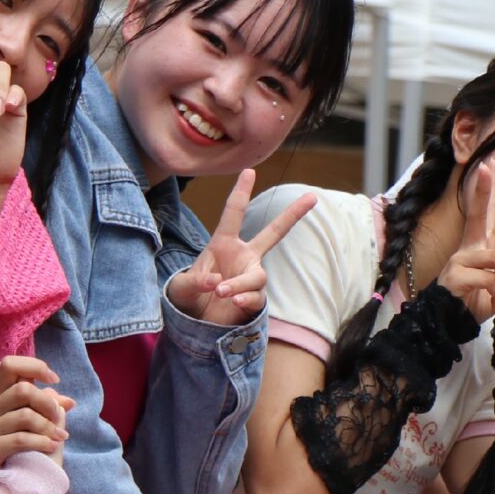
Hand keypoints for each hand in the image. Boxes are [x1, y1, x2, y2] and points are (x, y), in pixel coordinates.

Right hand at [0, 355, 74, 485]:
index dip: (36, 367)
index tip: (54, 380)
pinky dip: (43, 442)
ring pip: (25, 416)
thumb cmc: (7, 440)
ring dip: (49, 426)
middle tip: (57, 416)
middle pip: (23, 390)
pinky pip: (21, 440)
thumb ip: (44, 406)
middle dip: (47, 403)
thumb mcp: (26, 418)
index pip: (10, 365)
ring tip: (59, 436)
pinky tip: (52, 446)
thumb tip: (69, 402)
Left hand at [166, 170, 318, 327]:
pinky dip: (244, 299)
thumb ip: (196, 281)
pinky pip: (256, 297)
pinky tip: (233, 302)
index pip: (234, 213)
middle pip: (273, 234)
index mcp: (223, 244)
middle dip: (292, 216)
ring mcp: (250, 278)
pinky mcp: (253, 300)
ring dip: (240, 284)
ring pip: (257, 276)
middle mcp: (243, 257)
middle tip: (312, 197)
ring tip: (222, 292)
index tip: (250, 170)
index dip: (241, 192)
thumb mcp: (182, 286)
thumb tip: (217, 281)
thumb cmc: (188, 296)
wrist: (195, 323)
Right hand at [439, 159, 494, 325]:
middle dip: (484, 190)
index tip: (490, 166)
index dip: (488, 192)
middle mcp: (469, 249)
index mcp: (479, 249)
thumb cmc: (468, 306)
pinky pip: (488, 277)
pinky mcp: (456, 275)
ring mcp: (460, 260)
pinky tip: (494, 299)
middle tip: (489, 165)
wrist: (446, 325)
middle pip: (477, 214)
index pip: (485, 215)